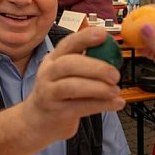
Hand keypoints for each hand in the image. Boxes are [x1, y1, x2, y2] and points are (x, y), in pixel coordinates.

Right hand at [22, 27, 124, 141]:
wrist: (38, 119)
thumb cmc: (59, 93)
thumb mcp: (66, 74)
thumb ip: (86, 63)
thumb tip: (114, 54)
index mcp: (54, 59)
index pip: (68, 43)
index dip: (85, 37)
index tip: (103, 34)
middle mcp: (48, 73)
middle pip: (69, 64)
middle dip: (96, 67)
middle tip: (115, 74)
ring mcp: (50, 93)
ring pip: (73, 86)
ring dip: (98, 88)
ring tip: (115, 90)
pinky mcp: (57, 112)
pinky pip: (81, 107)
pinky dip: (102, 105)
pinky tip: (116, 103)